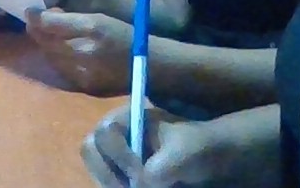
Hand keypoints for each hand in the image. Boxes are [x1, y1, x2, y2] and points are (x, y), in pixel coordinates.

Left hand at [24, 9, 131, 94]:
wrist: (149, 66)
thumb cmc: (125, 35)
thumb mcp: (100, 18)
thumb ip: (70, 18)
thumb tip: (41, 16)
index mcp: (91, 29)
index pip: (51, 23)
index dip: (36, 17)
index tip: (30, 11)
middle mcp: (84, 52)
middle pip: (47, 42)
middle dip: (37, 31)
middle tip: (34, 22)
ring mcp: (83, 73)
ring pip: (51, 57)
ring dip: (45, 46)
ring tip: (45, 36)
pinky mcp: (84, 87)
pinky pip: (61, 70)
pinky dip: (56, 60)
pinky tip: (60, 52)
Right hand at [81, 104, 282, 187]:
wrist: (210, 161)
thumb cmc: (199, 148)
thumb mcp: (184, 155)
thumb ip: (159, 168)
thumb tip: (137, 186)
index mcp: (128, 118)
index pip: (105, 133)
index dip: (120, 156)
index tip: (141, 175)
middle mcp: (116, 135)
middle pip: (89, 150)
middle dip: (108, 174)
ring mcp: (115, 155)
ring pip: (96, 171)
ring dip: (113, 184)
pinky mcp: (120, 173)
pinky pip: (106, 182)